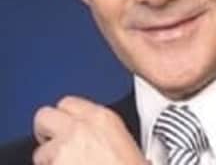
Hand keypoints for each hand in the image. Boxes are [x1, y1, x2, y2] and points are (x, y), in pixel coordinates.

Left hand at [33, 95, 148, 164]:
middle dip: (47, 131)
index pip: (68, 102)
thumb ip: (107, 132)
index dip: (65, 116)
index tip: (67, 127)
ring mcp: (64, 150)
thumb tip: (100, 139)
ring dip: (49, 160)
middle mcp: (80, 127)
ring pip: (40, 149)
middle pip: (44, 115)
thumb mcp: (129, 143)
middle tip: (56, 145)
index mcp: (103, 118)